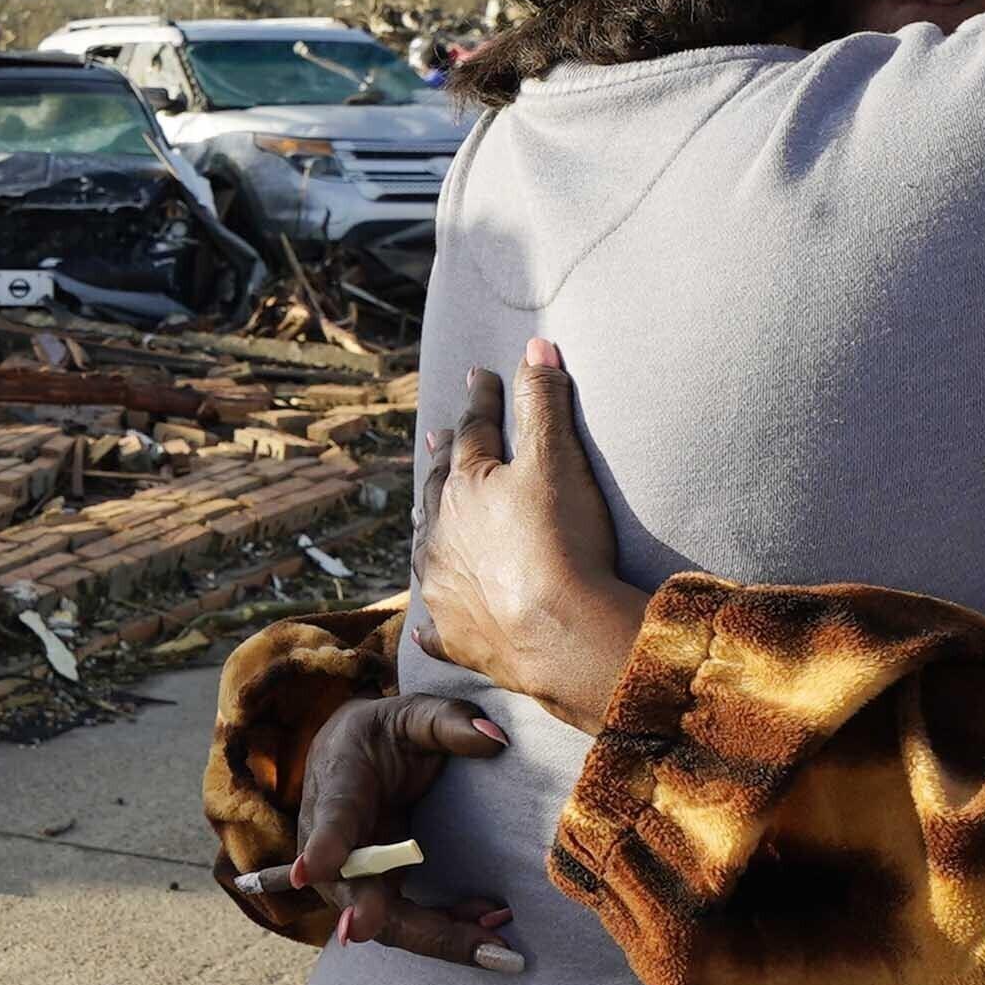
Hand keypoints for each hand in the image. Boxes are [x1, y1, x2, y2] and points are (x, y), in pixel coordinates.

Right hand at [218, 693, 524, 971]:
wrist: (354, 758)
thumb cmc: (384, 734)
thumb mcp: (412, 714)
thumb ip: (448, 720)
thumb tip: (494, 740)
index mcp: (340, 781)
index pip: (334, 814)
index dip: (325, 845)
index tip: (312, 870)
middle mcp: (334, 839)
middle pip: (351, 885)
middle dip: (371, 913)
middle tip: (376, 933)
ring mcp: (353, 874)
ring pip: (383, 918)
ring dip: (434, 936)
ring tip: (493, 946)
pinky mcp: (377, 892)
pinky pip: (408, 922)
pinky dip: (447, 932)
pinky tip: (489, 925)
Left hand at [411, 345, 648, 729]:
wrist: (558, 633)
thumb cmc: (561, 540)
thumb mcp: (558, 458)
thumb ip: (544, 403)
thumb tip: (536, 347)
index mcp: (466, 487)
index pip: (474, 432)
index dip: (482, 402)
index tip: (480, 377)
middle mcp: (443, 535)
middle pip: (441, 487)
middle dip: (443, 458)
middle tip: (438, 437)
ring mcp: (444, 588)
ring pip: (428, 549)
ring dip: (429, 529)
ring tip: (425, 515)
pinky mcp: (457, 637)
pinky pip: (435, 628)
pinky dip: (430, 624)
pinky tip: (423, 628)